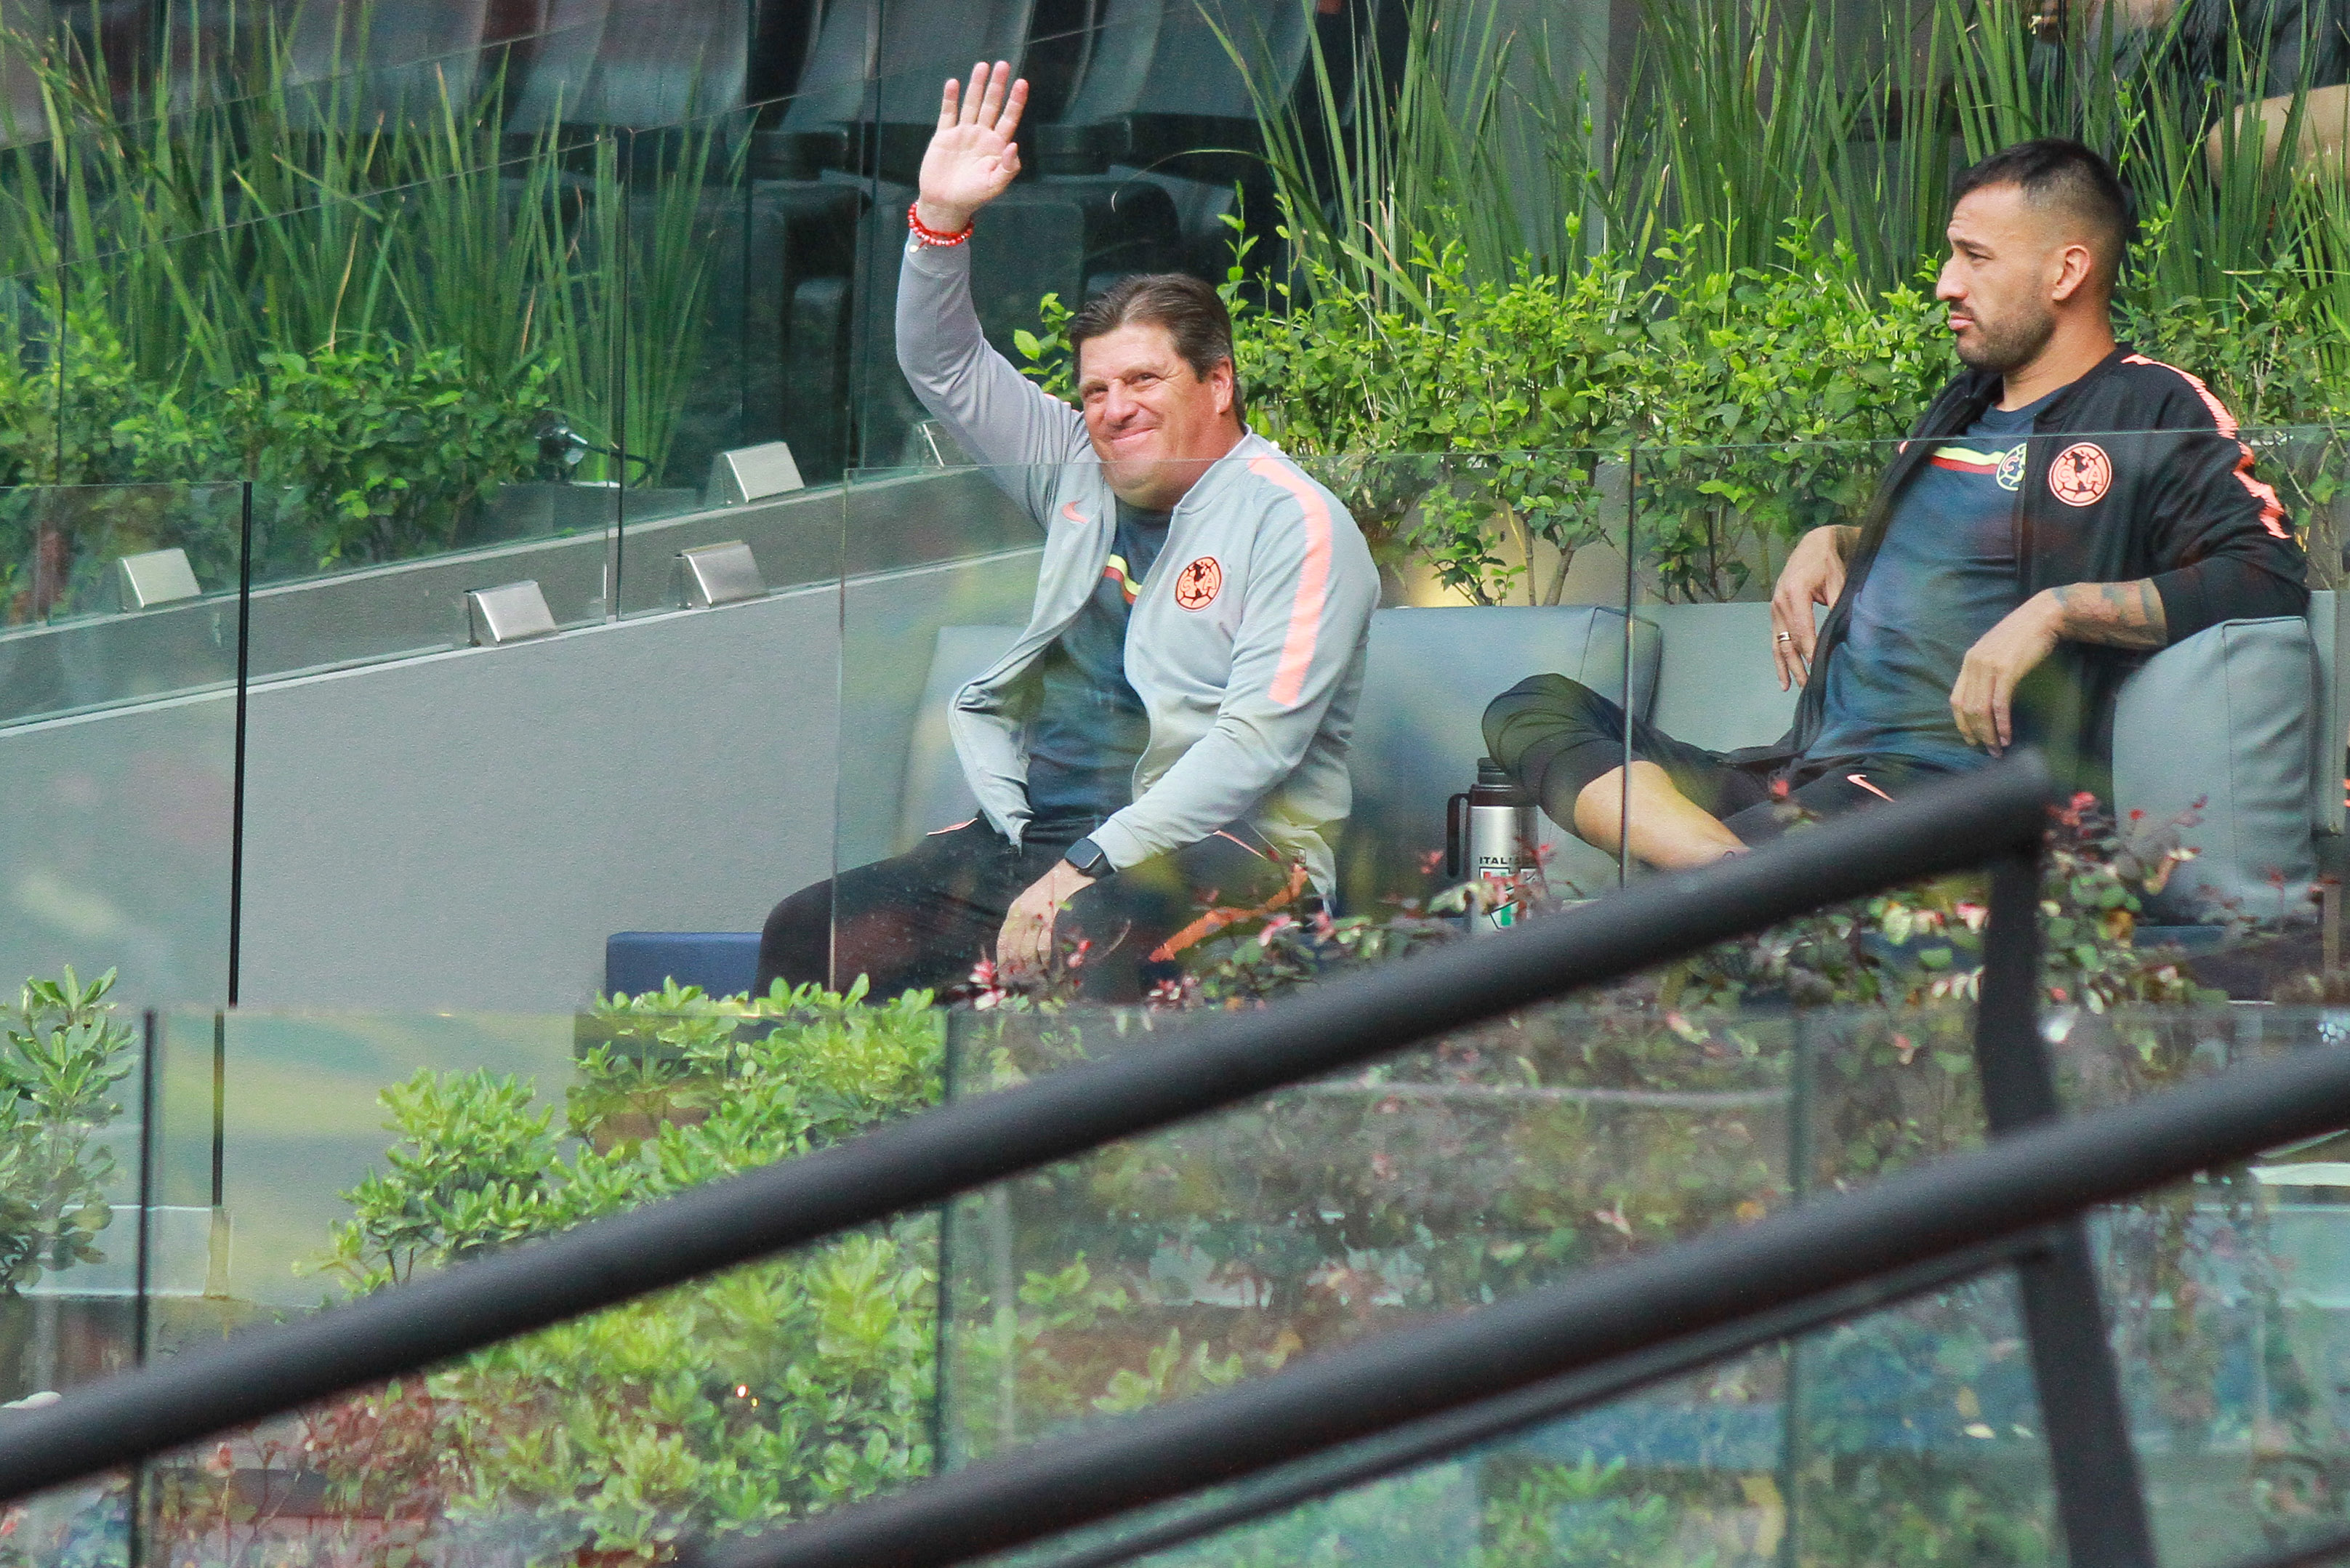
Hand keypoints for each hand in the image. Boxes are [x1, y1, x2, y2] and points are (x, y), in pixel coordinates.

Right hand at [916, 61, 1026, 234]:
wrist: (945, 204)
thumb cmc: (973, 197)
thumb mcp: (995, 185)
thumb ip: (1008, 167)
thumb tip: (1014, 145)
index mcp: (997, 146)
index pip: (1008, 118)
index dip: (1015, 101)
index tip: (1022, 83)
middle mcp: (982, 135)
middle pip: (991, 105)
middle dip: (997, 85)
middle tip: (1003, 64)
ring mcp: (963, 133)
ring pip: (971, 104)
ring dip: (976, 85)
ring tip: (982, 65)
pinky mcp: (944, 136)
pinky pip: (948, 113)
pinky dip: (950, 99)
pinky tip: (954, 83)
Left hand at [994, 859, 1095, 981]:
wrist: (1072, 874)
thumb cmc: (1053, 889)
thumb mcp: (1029, 900)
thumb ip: (1022, 921)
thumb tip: (1017, 949)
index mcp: (1015, 910)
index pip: (1003, 940)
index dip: (1002, 959)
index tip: (1003, 974)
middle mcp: (1023, 914)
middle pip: (1015, 949)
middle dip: (1017, 968)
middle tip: (1021, 981)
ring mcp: (1037, 918)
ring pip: (1029, 951)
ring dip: (1032, 967)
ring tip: (1036, 977)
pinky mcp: (1053, 922)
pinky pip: (1045, 948)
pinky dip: (1046, 961)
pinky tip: (1048, 967)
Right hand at [1770, 526, 1852, 689]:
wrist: (1812, 546)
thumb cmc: (1829, 564)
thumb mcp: (1838, 583)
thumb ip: (1836, 608)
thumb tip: (1841, 637)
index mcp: (1795, 593)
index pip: (1803, 629)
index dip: (1810, 650)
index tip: (1820, 668)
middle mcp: (1780, 603)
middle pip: (1788, 641)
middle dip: (1798, 665)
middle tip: (1809, 685)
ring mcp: (1774, 609)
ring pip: (1779, 644)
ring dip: (1786, 667)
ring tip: (1794, 687)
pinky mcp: (1775, 613)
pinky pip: (1775, 640)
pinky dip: (1779, 660)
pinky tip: (1784, 678)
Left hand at [1949, 591, 2061, 754]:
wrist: (2043, 616)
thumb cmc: (2023, 635)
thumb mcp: (1995, 651)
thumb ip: (1986, 671)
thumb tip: (1985, 697)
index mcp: (1968, 661)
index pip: (1956, 699)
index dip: (1962, 723)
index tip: (1971, 738)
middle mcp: (1974, 664)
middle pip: (1967, 708)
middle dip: (1976, 733)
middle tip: (1986, 750)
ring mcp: (1989, 667)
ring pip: (1981, 710)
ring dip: (1989, 733)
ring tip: (1997, 749)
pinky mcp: (2006, 670)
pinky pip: (1999, 704)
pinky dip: (2001, 724)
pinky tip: (2006, 736)